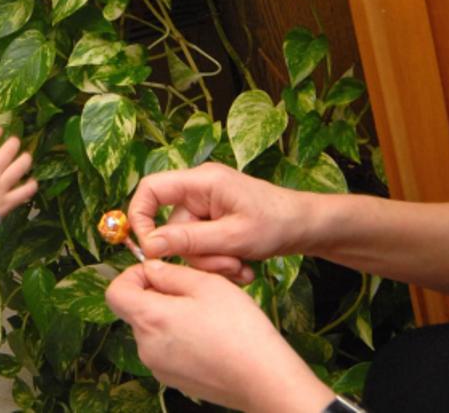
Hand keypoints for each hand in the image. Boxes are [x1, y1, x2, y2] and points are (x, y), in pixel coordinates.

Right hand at [0, 125, 37, 217]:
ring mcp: (1, 187)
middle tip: (15, 141)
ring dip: (25, 160)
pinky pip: (24, 192)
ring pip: (18, 169)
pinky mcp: (7, 202)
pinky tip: (33, 181)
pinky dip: (31, 186)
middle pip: (7, 153)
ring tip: (26, 157)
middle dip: (13, 143)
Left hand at [106, 261, 332, 412]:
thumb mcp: (207, 284)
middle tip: (195, 291)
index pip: (116, 292)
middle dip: (159, 295)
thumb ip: (171, 272)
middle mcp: (146, 346)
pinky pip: (167, 349)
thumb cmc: (239, 329)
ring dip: (172, 316)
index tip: (159, 273)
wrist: (263, 379)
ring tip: (208, 316)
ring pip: (154, 329)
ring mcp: (158, 367)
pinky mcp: (174, 380)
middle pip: (137, 310)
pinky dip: (181, 338)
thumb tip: (151, 269)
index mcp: (149, 319)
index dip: (133, 276)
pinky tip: (210, 337)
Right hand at [129, 163, 310, 281]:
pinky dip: (219, 261)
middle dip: (196, 254)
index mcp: (201, 181)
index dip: (140, 218)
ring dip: (212, 263)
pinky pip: (202, 246)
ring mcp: (207, 207)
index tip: (150, 250)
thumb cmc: (278, 223)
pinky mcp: (215, 222)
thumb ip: (189, 241)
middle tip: (227, 267)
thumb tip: (150, 246)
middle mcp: (199, 190)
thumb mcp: (233, 237)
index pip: (150, 189)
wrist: (308, 227)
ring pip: (188, 243)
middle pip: (171, 226)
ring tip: (241, 268)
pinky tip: (243, 267)